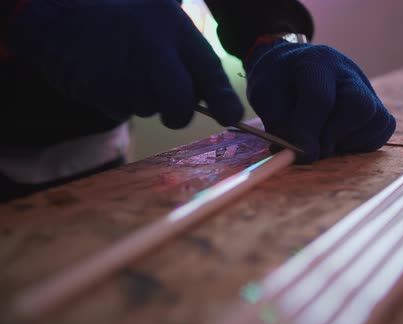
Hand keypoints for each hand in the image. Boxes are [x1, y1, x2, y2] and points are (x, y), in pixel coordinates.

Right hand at [7, 0, 242, 127]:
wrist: (58, 15)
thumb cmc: (120, 19)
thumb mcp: (161, 15)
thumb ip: (188, 51)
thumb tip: (219, 99)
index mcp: (172, 25)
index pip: (209, 69)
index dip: (223, 99)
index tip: (232, 117)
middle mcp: (152, 46)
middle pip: (181, 102)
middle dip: (179, 114)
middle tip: (173, 111)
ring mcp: (124, 68)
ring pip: (149, 108)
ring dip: (142, 100)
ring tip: (124, 70)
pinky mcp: (100, 87)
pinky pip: (122, 110)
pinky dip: (117, 102)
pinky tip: (106, 76)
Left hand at [245, 39, 395, 162]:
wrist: (291, 69)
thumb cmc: (277, 83)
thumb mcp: (266, 97)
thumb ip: (281, 124)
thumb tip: (306, 155)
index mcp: (316, 62)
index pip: (320, 97)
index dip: (309, 130)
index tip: (299, 153)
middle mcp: (348, 72)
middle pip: (358, 106)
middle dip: (333, 134)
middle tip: (311, 146)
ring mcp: (367, 89)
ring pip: (375, 120)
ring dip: (346, 140)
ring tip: (322, 139)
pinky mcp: (376, 108)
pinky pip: (380, 131)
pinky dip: (360, 143)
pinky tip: (338, 139)